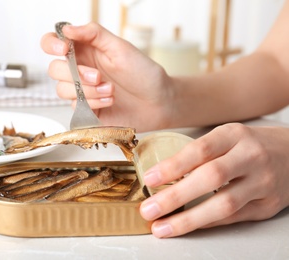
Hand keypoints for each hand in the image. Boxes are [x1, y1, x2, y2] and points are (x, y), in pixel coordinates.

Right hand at [41, 22, 173, 131]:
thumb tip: (67, 28)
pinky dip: (93, 104)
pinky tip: (109, 101)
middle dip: (75, 74)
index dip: (51, 45)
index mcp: (85, 50)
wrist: (158, 102)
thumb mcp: (120, 47)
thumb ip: (93, 34)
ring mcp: (81, 91)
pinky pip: (75, 107)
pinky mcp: (85, 110)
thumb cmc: (143, 73)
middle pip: (54, 69)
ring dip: (87, 91)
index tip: (63, 49)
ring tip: (110, 90)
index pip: (53, 43)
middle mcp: (79, 70)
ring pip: (62, 90)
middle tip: (99, 76)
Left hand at [139, 123, 288, 237]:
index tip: (149, 179)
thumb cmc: (249, 145)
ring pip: (224, 204)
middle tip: (149, 209)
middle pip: (211, 178)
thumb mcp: (226, 138)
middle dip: (175, 197)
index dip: (172, 166)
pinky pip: (233, 218)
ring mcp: (263, 182)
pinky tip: (187, 226)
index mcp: (234, 135)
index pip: (200, 150)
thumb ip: (198, 153)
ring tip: (162, 226)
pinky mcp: (269, 205)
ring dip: (188, 219)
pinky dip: (206, 223)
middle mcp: (251, 157)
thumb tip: (161, 174)